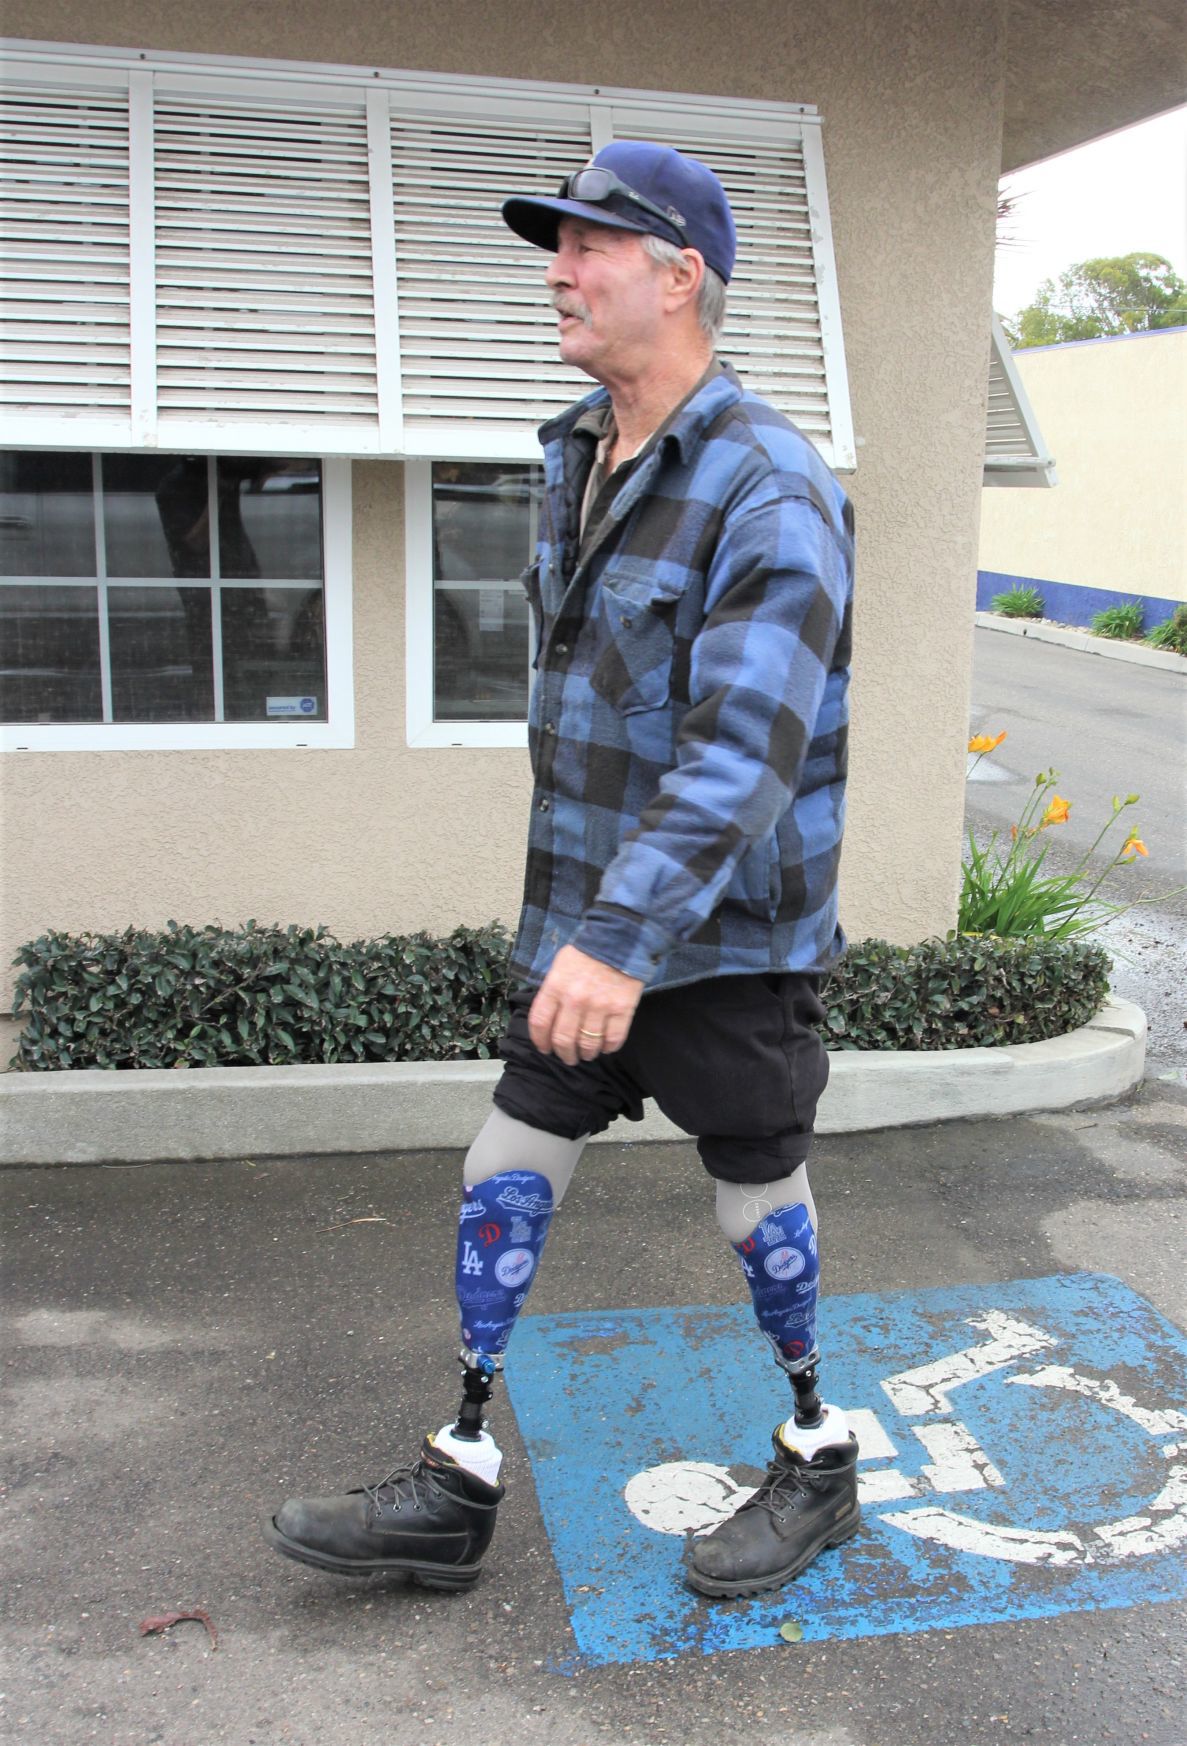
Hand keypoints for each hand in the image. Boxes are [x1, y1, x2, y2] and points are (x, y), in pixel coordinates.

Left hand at [528, 945, 644, 1064]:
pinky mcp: (622, 1009)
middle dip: (564, 1054)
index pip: (540, 1023)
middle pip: (563, 1039)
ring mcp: (599, 1006)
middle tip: (568, 1057)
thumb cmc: (586, 953)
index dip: (540, 1041)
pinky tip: (606, 1046)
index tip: (545, 1048)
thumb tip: (548, 1019)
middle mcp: (575, 1000)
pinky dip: (609, 1047)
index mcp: (555, 987)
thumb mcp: (559, 967)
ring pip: (588, 1043)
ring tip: (588, 1054)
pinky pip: (613, 1039)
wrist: (619, 940)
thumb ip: (552, 992)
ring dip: (587, 1054)